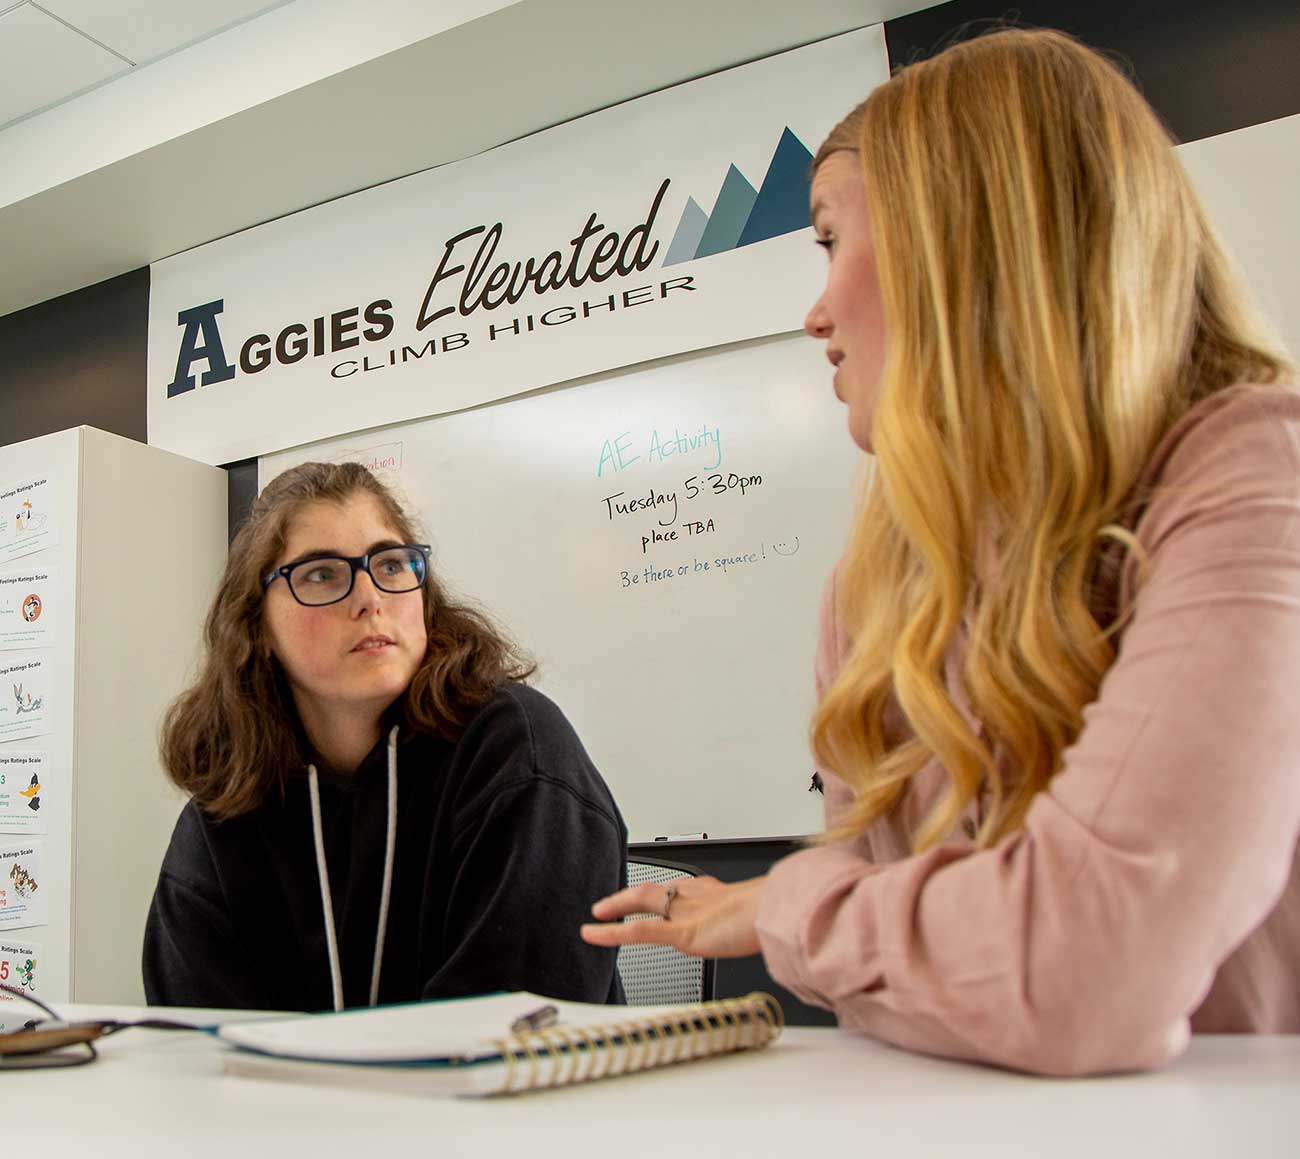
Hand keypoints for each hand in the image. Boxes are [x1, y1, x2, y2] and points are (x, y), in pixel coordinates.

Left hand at [580, 875, 766, 958]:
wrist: (775, 912)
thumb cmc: (773, 915)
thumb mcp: (758, 920)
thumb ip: (751, 926)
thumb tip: (763, 935)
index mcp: (713, 894)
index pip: (680, 892)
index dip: (665, 896)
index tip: (658, 899)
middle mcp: (694, 899)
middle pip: (654, 892)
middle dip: (630, 897)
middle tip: (612, 904)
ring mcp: (685, 914)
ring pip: (640, 904)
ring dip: (616, 907)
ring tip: (597, 915)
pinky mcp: (680, 932)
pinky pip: (638, 931)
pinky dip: (612, 932)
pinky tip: (593, 934)